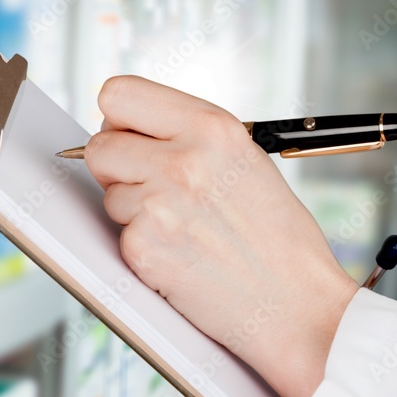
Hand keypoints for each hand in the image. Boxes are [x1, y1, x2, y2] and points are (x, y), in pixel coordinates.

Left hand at [84, 75, 358, 396]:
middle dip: (117, 167)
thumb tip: (127, 127)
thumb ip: (187, 135)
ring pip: (107, 194)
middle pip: (99, 145)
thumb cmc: (277, 236)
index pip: (118, 93)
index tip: (129, 137)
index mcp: (210, 126)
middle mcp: (183, 159)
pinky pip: (118, 235)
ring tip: (183, 227)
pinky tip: (181, 254)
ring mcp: (159, 204)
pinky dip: (142, 248)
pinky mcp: (144, 248)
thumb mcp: (244, 158)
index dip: (118, 119)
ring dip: (132, 210)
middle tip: (151, 188)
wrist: (297, 303)